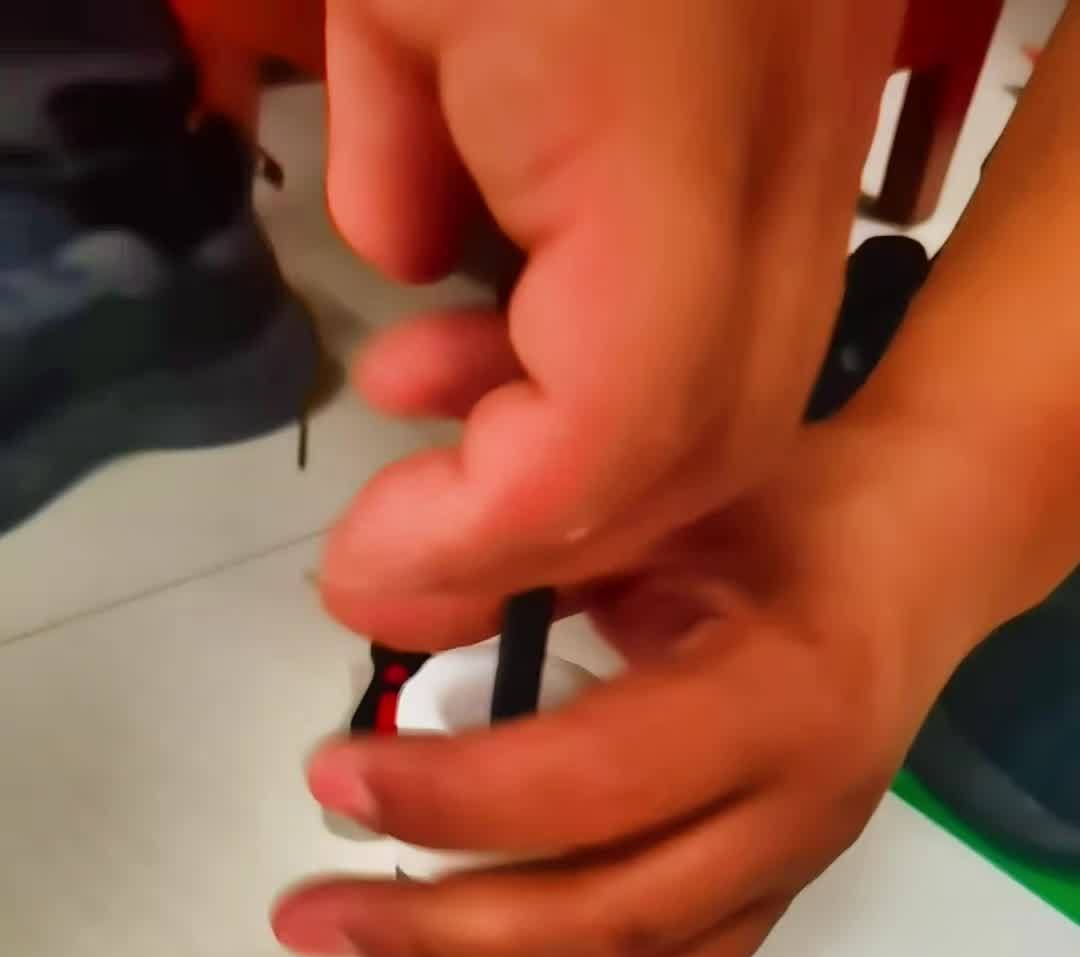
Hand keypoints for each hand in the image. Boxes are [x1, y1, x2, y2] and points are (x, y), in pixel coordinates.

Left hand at [274, 415, 998, 956]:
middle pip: (608, 922)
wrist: (915, 566)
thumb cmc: (782, 511)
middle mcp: (794, 820)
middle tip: (308, 924)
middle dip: (442, 937)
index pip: (595, 784)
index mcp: (775, 702)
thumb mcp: (669, 496)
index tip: (331, 782)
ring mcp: (786, 885)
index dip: (455, 799)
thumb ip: (543, 562)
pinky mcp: (768, 915)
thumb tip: (373, 615)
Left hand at [320, 0, 904, 645]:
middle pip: (712, 442)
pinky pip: (750, 312)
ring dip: (594, 476)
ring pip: (749, 396)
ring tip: (439, 490)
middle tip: (404, 577)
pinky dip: (636, 378)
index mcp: (659, 116)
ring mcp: (823, 144)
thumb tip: (414, 271)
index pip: (615, 422)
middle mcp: (789, 153)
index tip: (374, 560)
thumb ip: (393, 149)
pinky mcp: (818, 127)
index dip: (491, 530)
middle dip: (550, 545)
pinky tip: (507, 347)